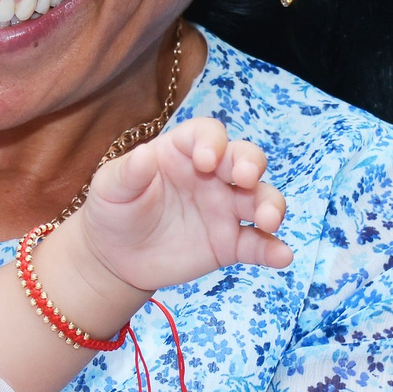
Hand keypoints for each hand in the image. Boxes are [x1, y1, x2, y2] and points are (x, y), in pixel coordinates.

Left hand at [68, 119, 292, 301]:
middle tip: (244, 179)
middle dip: (251, 165)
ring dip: (271, 205)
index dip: (213, 142)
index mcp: (184, 153)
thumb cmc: (113, 210)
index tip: (205, 161)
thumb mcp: (110, 187)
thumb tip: (145, 156)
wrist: (114, 257)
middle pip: (245, 159)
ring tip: (268, 220)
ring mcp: (225, 210)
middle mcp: (212, 176)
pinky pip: (258, 244)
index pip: (209, 134)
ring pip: (260, 199)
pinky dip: (273, 249)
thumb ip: (128, 172)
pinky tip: (282, 256)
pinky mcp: (230, 243)